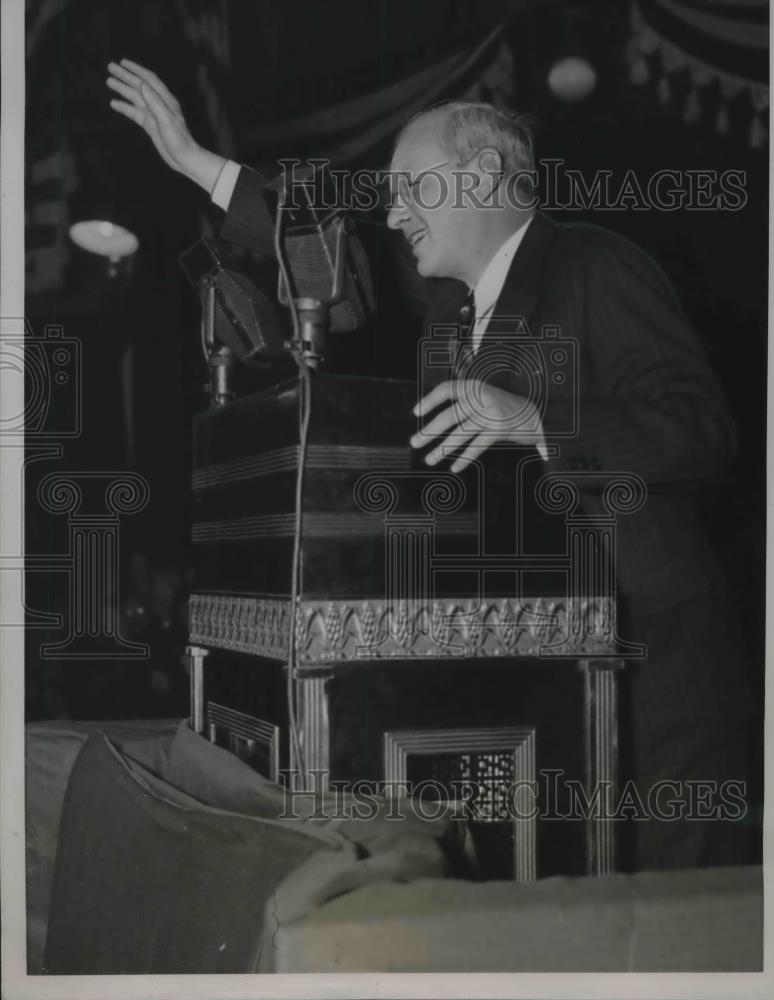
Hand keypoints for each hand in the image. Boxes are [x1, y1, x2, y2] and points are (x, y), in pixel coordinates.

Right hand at [106, 59, 224, 190]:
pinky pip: (134, 113)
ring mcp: (154, 115)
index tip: (122, 63)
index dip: (136, 69)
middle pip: (139, 86)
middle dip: (125, 76)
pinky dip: (124, 107)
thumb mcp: (167, 120)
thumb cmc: (179, 141)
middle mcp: (159, 105)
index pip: (149, 79)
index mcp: (165, 100)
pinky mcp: (150, 125)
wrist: (184, 159)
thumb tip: (142, 85)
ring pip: (135, 98)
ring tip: (109, 81)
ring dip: (122, 89)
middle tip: (110, 67)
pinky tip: (114, 103)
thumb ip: (155, 102)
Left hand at [411, 379, 543, 472]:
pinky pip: (477, 446)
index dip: (430, 400)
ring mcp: (491, 414)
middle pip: (449, 416)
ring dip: (442, 449)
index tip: (416, 413)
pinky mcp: (500, 429)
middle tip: (414, 443)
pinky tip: (454, 467)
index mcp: (475, 387)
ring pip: (460, 434)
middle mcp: (482, 398)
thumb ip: (465, 404)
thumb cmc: (504, 407)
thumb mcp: (484, 397)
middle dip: (429, 431)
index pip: (447, 390)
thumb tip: (436, 423)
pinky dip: (465, 458)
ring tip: (429, 460)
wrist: (536, 414)